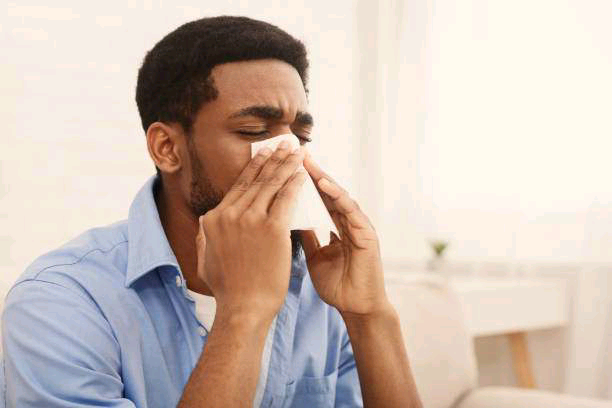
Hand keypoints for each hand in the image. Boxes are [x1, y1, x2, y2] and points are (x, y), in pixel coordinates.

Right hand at [195, 142, 306, 321]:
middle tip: (284, 144)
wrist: (243, 308)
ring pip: (272, 185)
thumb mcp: (204, 259)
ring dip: (286, 165)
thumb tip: (206, 222)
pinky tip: (303, 173)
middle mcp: (230, 215)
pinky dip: (295, 183)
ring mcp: (250, 220)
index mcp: (214, 219)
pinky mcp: (272, 229)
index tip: (264, 155)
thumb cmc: (228, 289)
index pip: (238, 187)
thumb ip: (204, 237)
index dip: (254, 168)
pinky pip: (286, 199)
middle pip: (256, 181)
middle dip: (273, 159)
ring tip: (297, 152)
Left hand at [301, 153, 389, 317]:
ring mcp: (358, 226)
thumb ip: (306, 237)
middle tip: (294, 152)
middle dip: (310, 171)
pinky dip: (339, 197)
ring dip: (324, 178)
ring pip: (339, 195)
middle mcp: (347, 222)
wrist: (356, 308)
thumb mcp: (314, 256)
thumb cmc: (336, 285)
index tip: (283, 165)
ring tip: (307, 162)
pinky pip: (352, 211)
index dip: (300, 181)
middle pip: (326, 191)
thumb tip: (286, 220)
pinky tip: (326, 185)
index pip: (316, 197)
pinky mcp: (367, 235)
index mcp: (334, 225)